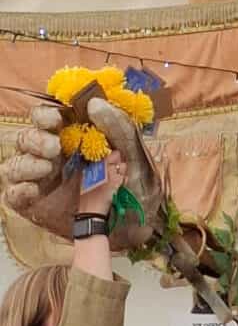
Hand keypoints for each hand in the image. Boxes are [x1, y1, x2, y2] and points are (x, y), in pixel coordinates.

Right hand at [1, 99, 162, 248]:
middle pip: (26, 138)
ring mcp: (41, 179)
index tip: (57, 120)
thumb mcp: (134, 153)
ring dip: (27, 164)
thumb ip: (117, 127)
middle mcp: (51, 156)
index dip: (46, 115)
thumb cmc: (136, 183)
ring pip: (15, 164)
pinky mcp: (34, 203)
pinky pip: (13, 194)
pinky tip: (35, 189)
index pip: (47, 118)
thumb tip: (95, 103)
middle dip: (37, 140)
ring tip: (46, 170)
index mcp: (73, 138)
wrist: (135, 222)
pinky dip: (19, 190)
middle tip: (55, 149)